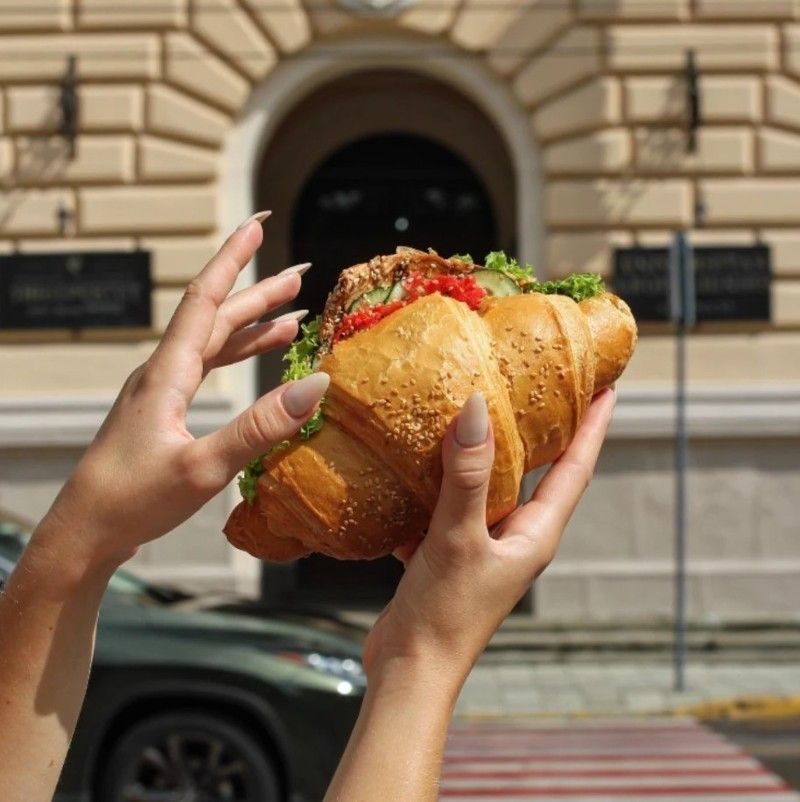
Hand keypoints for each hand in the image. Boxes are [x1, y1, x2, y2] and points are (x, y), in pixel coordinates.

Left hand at [37, 215, 327, 570]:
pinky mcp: (163, 410)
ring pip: (212, 342)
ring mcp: (160, 391)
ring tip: (291, 313)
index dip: (232, 260)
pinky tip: (257, 357)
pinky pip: (206, 367)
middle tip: (297, 273)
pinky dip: (237, 355)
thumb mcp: (205, 467)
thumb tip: (315, 385)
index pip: (203, 300)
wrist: (86, 531)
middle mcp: (161, 372)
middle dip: (256, 292)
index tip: (256, 224)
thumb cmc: (134, 501)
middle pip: (214, 317)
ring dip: (251, 324)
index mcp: (166, 374)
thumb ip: (261, 426)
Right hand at [363, 388, 615, 685]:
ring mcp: (483, 546)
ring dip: (484, 454)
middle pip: (539, 473)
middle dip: (544, 431)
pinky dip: (438, 484)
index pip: (576, 469)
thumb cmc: (444, 616)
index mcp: (535, 534)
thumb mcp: (457, 538)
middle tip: (541, 386)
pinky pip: (449, 506)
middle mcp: (517, 538)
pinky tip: (414, 464)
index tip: (608, 389)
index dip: (594, 427)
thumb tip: (477, 409)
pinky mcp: (450, 554)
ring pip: (490, 487)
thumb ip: (467, 475)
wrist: (410, 671)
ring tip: (474, 413)